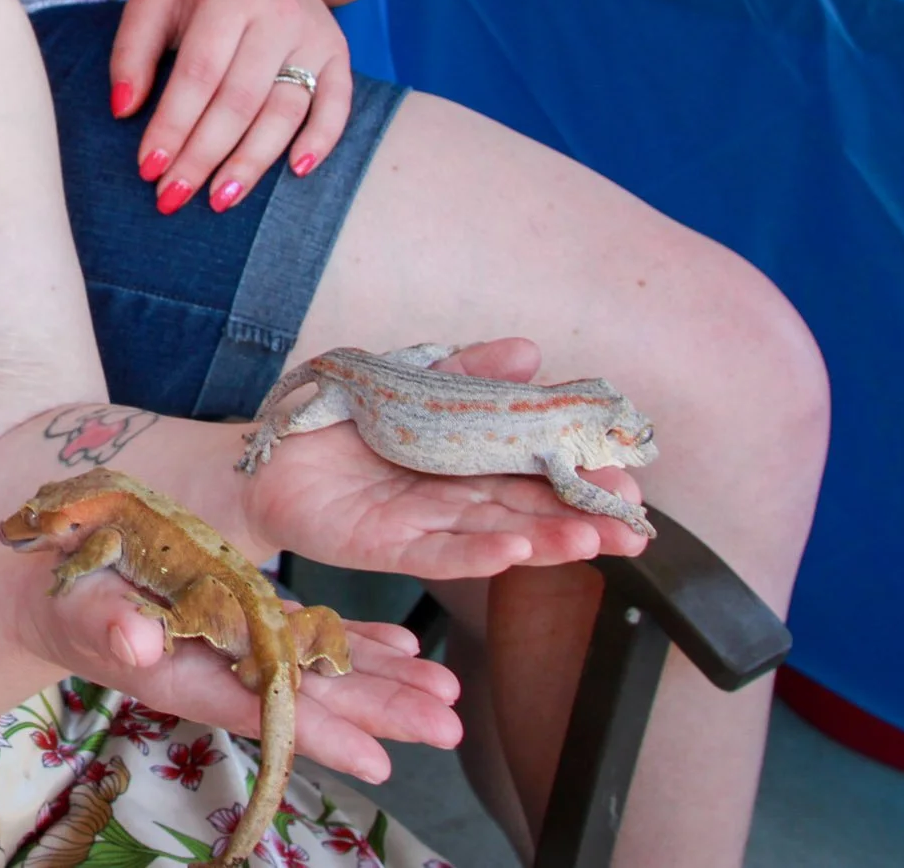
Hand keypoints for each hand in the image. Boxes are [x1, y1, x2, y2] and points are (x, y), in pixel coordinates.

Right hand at [22, 573, 461, 781]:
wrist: (60, 597)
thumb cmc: (64, 604)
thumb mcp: (78, 610)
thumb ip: (108, 627)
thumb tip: (137, 643)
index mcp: (190, 675)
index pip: (266, 713)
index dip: (322, 737)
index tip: (380, 760)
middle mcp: (227, 670)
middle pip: (314, 700)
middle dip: (381, 712)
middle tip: (450, 724)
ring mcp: (243, 648)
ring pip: (324, 671)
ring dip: (385, 681)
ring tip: (446, 691)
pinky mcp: (248, 621)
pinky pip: (310, 637)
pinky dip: (356, 642)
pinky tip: (402, 644)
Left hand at [110, 0, 352, 212]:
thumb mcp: (155, 1)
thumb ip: (131, 52)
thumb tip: (124, 110)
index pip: (198, 75)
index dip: (172, 126)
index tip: (149, 169)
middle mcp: (276, 14)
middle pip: (238, 101)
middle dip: (203, 156)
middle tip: (174, 197)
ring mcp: (314, 36)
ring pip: (284, 111)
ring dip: (252, 161)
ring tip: (220, 199)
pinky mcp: (339, 54)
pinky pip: (337, 104)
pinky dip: (321, 140)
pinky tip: (297, 172)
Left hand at [239, 340, 651, 581]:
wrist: (267, 456)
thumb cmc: (341, 424)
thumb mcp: (411, 383)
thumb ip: (467, 372)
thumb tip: (530, 352)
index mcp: (464, 462)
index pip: (534, 470)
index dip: (580, 476)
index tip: (630, 477)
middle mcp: (452, 499)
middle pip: (527, 510)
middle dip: (582, 517)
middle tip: (636, 525)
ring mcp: (420, 525)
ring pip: (494, 534)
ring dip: (546, 540)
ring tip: (597, 540)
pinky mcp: (383, 545)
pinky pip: (436, 552)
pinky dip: (477, 552)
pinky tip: (517, 549)